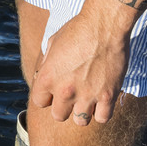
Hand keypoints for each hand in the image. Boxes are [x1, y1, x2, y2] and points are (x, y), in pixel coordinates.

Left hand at [29, 7, 130, 126]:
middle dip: (63, 107)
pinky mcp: (108, 96)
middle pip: (58, 116)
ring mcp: (87, 95)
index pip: (39, 102)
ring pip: (80, 121)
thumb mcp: (52, 43)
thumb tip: (43, 76)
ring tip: (88, 98)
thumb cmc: (77, 29)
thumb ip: (46, 64)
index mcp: (48, 77)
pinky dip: (102, 111)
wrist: (104, 24)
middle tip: (72, 94)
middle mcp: (64, 90)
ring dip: (83, 111)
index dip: (46, 96)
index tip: (54, 89)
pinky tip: (102, 99)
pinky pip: (102, 118)